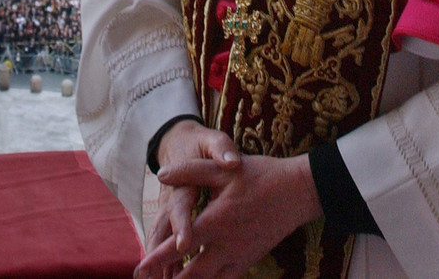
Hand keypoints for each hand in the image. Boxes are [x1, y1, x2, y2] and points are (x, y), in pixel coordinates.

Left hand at [137, 146, 320, 278]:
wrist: (298, 192)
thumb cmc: (260, 176)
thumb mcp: (223, 169)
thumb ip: (191, 171)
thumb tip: (161, 173)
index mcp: (217, 221)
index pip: (181, 244)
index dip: (158, 257)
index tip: (140, 268)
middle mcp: (227, 244)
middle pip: (192, 273)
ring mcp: (240, 255)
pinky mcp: (250, 260)